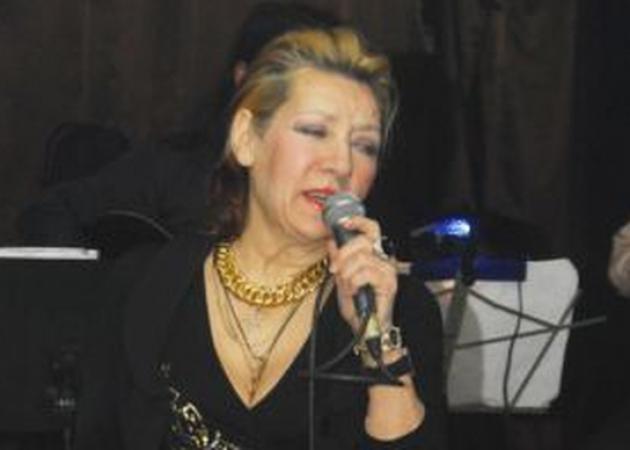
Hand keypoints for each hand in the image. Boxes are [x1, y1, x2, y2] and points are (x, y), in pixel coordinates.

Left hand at [327, 216, 397, 333]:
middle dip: (342, 255)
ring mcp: (388, 270)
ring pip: (361, 258)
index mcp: (373, 255)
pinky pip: (365, 273)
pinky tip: (355, 291)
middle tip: (334, 270)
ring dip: (347, 274)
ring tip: (348, 287)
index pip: (371, 229)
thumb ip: (338, 260)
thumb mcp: (341, 279)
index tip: (343, 223)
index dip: (359, 222)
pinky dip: (354, 282)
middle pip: (362, 241)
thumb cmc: (357, 305)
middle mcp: (383, 259)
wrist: (366, 329)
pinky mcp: (389, 282)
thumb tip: (331, 241)